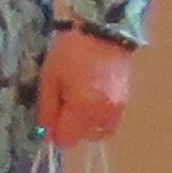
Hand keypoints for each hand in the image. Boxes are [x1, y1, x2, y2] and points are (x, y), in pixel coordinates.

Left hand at [38, 28, 133, 146]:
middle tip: (64, 102)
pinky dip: (97, 116)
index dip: (54, 132)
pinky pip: (108, 121)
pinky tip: (89, 96)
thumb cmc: (70, 53)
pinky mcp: (126, 102)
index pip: (66, 140)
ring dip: (85, 123)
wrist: (104, 32)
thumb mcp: (50, 79)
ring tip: (77, 98)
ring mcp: (119, 109)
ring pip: (98, 132)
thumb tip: (45, 134)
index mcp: (85, 109)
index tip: (49, 116)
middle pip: (83, 139)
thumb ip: (47, 110)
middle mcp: (105, 115)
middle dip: (70, 127)